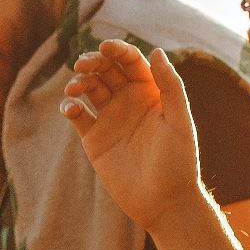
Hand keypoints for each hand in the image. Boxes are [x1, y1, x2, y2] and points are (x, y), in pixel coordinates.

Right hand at [62, 42, 203, 230]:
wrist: (164, 202)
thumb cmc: (179, 162)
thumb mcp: (179, 121)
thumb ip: (171, 86)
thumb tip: (157, 51)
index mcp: (151, 92)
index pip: (131, 62)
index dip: (118, 50)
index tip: (105, 47)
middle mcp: (129, 101)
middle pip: (106, 70)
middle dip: (93, 62)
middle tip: (83, 64)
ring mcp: (110, 119)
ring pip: (89, 88)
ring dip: (79, 82)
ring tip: (74, 87)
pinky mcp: (94, 139)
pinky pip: (77, 115)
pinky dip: (69, 107)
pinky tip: (70, 108)